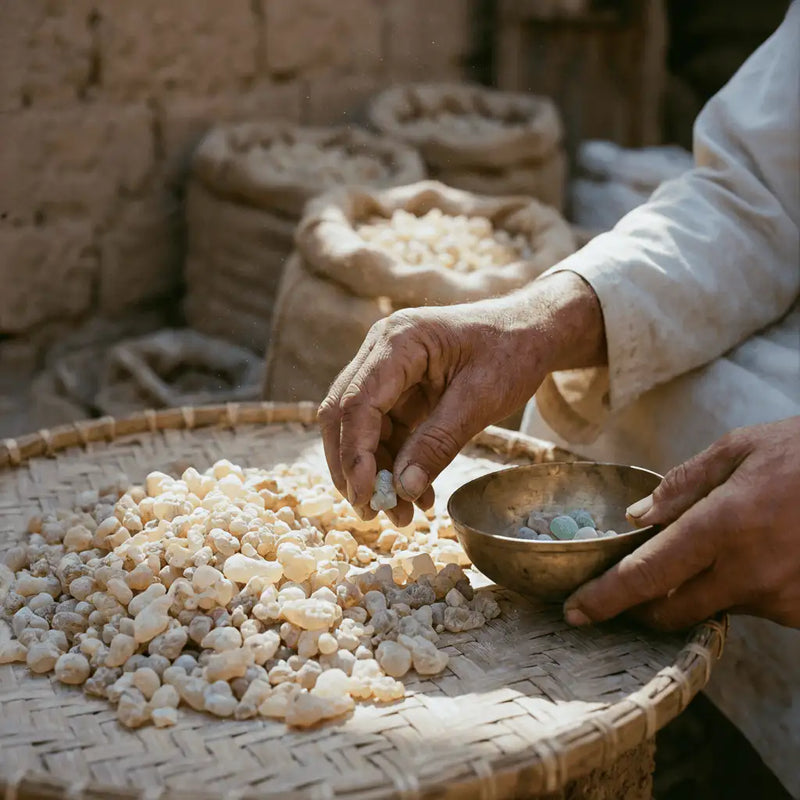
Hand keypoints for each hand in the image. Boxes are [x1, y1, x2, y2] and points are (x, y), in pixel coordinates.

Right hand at [318, 272, 605, 526]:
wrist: (531, 333)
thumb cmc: (511, 353)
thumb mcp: (479, 400)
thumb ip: (438, 443)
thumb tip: (402, 489)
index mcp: (399, 342)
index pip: (357, 402)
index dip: (355, 454)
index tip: (365, 495)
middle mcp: (382, 353)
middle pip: (345, 415)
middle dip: (354, 467)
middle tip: (371, 511)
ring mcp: (388, 372)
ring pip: (362, 429)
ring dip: (376, 473)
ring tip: (401, 515)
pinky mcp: (400, 392)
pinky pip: (387, 433)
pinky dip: (397, 465)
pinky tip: (417, 495)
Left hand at [564, 417, 799, 630]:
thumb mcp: (739, 449)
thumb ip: (683, 485)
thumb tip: (637, 517)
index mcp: (722, 526)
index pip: (646, 576)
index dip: (605, 599)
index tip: (576, 612)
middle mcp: (748, 572)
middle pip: (671, 611)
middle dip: (642, 606)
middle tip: (628, 589)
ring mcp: (781, 598)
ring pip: (713, 607)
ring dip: (700, 587)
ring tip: (723, 543)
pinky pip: (753, 608)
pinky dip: (741, 588)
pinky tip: (758, 553)